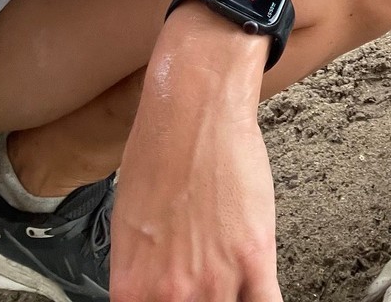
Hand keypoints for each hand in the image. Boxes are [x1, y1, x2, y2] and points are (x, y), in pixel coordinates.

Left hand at [109, 12, 281, 301]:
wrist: (192, 109)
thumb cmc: (159, 152)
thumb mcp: (129, 226)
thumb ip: (144, 275)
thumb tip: (157, 292)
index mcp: (132, 290)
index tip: (176, 300)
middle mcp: (171, 295)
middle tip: (209, 287)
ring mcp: (214, 280)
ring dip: (233, 300)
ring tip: (235, 285)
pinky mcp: (253, 257)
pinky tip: (260, 291)